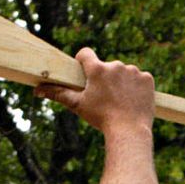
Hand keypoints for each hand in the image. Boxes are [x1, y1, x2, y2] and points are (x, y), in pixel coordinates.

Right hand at [37, 48, 155, 136]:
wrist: (130, 130)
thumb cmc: (101, 117)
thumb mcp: (77, 105)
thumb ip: (58, 93)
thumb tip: (37, 90)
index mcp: (97, 69)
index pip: (85, 53)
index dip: (83, 62)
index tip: (84, 72)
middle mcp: (115, 65)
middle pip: (106, 66)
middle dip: (104, 77)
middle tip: (104, 95)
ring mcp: (133, 71)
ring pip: (123, 72)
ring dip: (121, 81)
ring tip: (119, 100)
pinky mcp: (147, 79)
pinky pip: (139, 78)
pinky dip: (136, 86)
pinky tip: (132, 99)